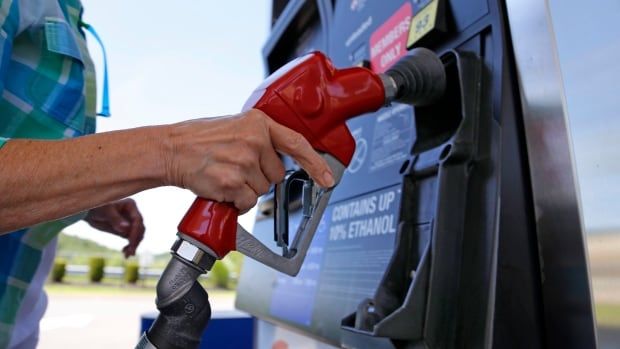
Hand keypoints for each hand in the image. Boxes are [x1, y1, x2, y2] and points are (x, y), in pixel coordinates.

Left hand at [84, 198, 144, 257]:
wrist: (89, 213)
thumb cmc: (97, 208)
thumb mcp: (105, 212)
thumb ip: (115, 219)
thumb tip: (126, 228)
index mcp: (131, 205)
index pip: (137, 220)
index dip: (135, 231)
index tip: (130, 241)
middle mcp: (133, 214)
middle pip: (140, 229)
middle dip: (136, 240)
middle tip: (130, 252)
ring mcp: (130, 222)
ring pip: (137, 235)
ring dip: (134, 245)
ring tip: (127, 255)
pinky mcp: (126, 230)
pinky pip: (131, 239)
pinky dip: (130, 246)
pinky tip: (125, 253)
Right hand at [163, 109, 334, 211]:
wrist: (170, 149)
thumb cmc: (199, 139)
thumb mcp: (235, 126)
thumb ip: (259, 138)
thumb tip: (280, 157)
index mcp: (258, 123)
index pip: (297, 143)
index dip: (316, 163)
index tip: (328, 178)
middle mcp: (254, 140)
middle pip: (276, 174)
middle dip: (259, 177)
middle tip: (236, 167)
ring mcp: (244, 161)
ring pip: (261, 190)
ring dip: (245, 189)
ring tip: (225, 173)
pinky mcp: (232, 181)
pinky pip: (247, 202)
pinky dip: (236, 202)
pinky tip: (221, 187)